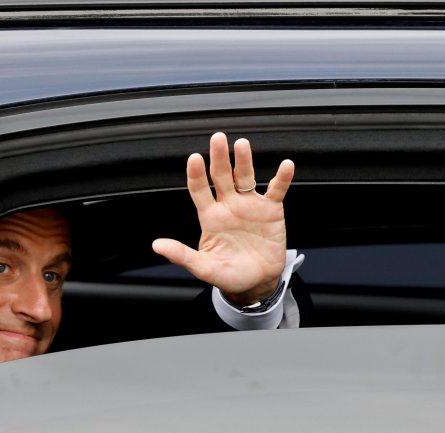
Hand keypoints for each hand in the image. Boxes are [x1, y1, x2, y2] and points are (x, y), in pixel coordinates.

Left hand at [152, 132, 294, 304]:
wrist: (257, 282)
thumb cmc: (229, 274)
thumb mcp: (204, 268)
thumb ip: (182, 255)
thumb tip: (157, 245)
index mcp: (210, 216)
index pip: (199, 190)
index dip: (196, 175)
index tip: (194, 159)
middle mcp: (228, 205)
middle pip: (222, 176)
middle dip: (219, 158)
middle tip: (217, 139)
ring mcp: (250, 205)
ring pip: (246, 177)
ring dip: (244, 160)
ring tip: (242, 145)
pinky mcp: (270, 210)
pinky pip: (276, 190)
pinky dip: (282, 179)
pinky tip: (286, 166)